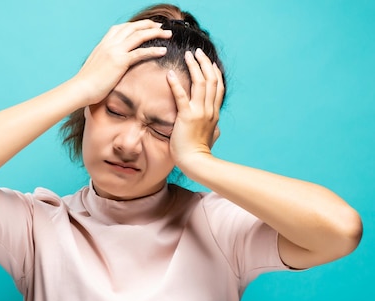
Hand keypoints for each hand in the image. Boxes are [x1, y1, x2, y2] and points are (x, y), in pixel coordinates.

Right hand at [72, 20, 171, 104]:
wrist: (80, 89)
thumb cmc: (86, 83)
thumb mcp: (95, 67)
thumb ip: (103, 62)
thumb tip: (107, 67)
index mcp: (103, 44)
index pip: (121, 28)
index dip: (135, 25)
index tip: (145, 27)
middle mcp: (109, 44)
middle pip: (133, 27)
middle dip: (148, 25)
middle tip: (161, 27)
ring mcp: (115, 51)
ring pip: (139, 35)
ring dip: (155, 33)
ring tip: (167, 34)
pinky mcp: (120, 62)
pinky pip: (140, 52)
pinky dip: (153, 50)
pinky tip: (163, 51)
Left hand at [166, 48, 224, 171]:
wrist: (197, 162)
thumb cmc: (200, 152)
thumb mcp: (211, 138)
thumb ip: (214, 129)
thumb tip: (217, 127)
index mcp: (214, 113)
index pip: (217, 87)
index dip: (214, 72)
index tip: (210, 62)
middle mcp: (210, 110)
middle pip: (211, 80)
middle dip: (204, 63)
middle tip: (196, 52)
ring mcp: (199, 112)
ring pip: (200, 83)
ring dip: (194, 67)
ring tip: (187, 55)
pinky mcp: (187, 117)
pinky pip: (181, 96)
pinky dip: (176, 84)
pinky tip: (169, 74)